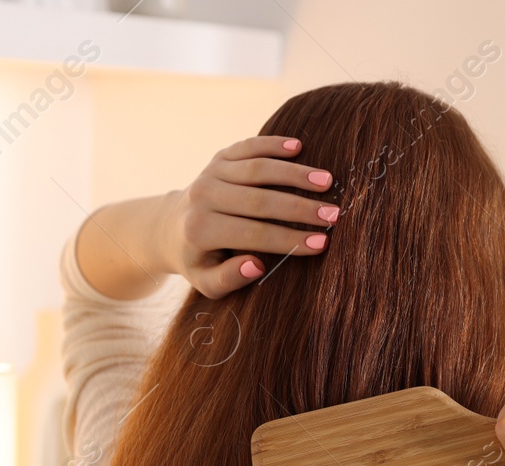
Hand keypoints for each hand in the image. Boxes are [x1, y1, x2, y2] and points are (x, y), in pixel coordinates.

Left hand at [155, 134, 337, 297]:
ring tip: (327, 181)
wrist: (171, 227)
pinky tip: (299, 146)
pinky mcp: (219, 157)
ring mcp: (211, 173)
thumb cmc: (198, 260)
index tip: (322, 243)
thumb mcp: (207, 282)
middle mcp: (204, 197)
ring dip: (295, 173)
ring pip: (258, 169)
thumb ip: (229, 278)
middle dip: (300, 208)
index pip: (254, 234)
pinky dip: (273, 144)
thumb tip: (257, 265)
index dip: (290, 239)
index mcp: (202, 231)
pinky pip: (249, 147)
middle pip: (260, 200)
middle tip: (334, 214)